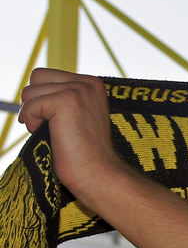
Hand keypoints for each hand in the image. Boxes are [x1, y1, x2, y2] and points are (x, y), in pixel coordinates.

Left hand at [19, 68, 127, 207]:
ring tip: (54, 132)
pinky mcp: (66, 101)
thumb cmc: (84, 151)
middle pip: (37, 78)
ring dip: (33, 115)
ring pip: (29, 92)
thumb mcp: (76, 115)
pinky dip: (32, 124)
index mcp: (92, 84)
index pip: (47, 75)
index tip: (55, 120)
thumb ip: (61, 97)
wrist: (98, 172)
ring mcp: (78, 90)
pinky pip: (29, 106)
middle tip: (50, 125)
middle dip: (34, 102)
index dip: (42, 98)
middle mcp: (87, 83)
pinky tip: (52, 135)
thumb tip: (29, 92)